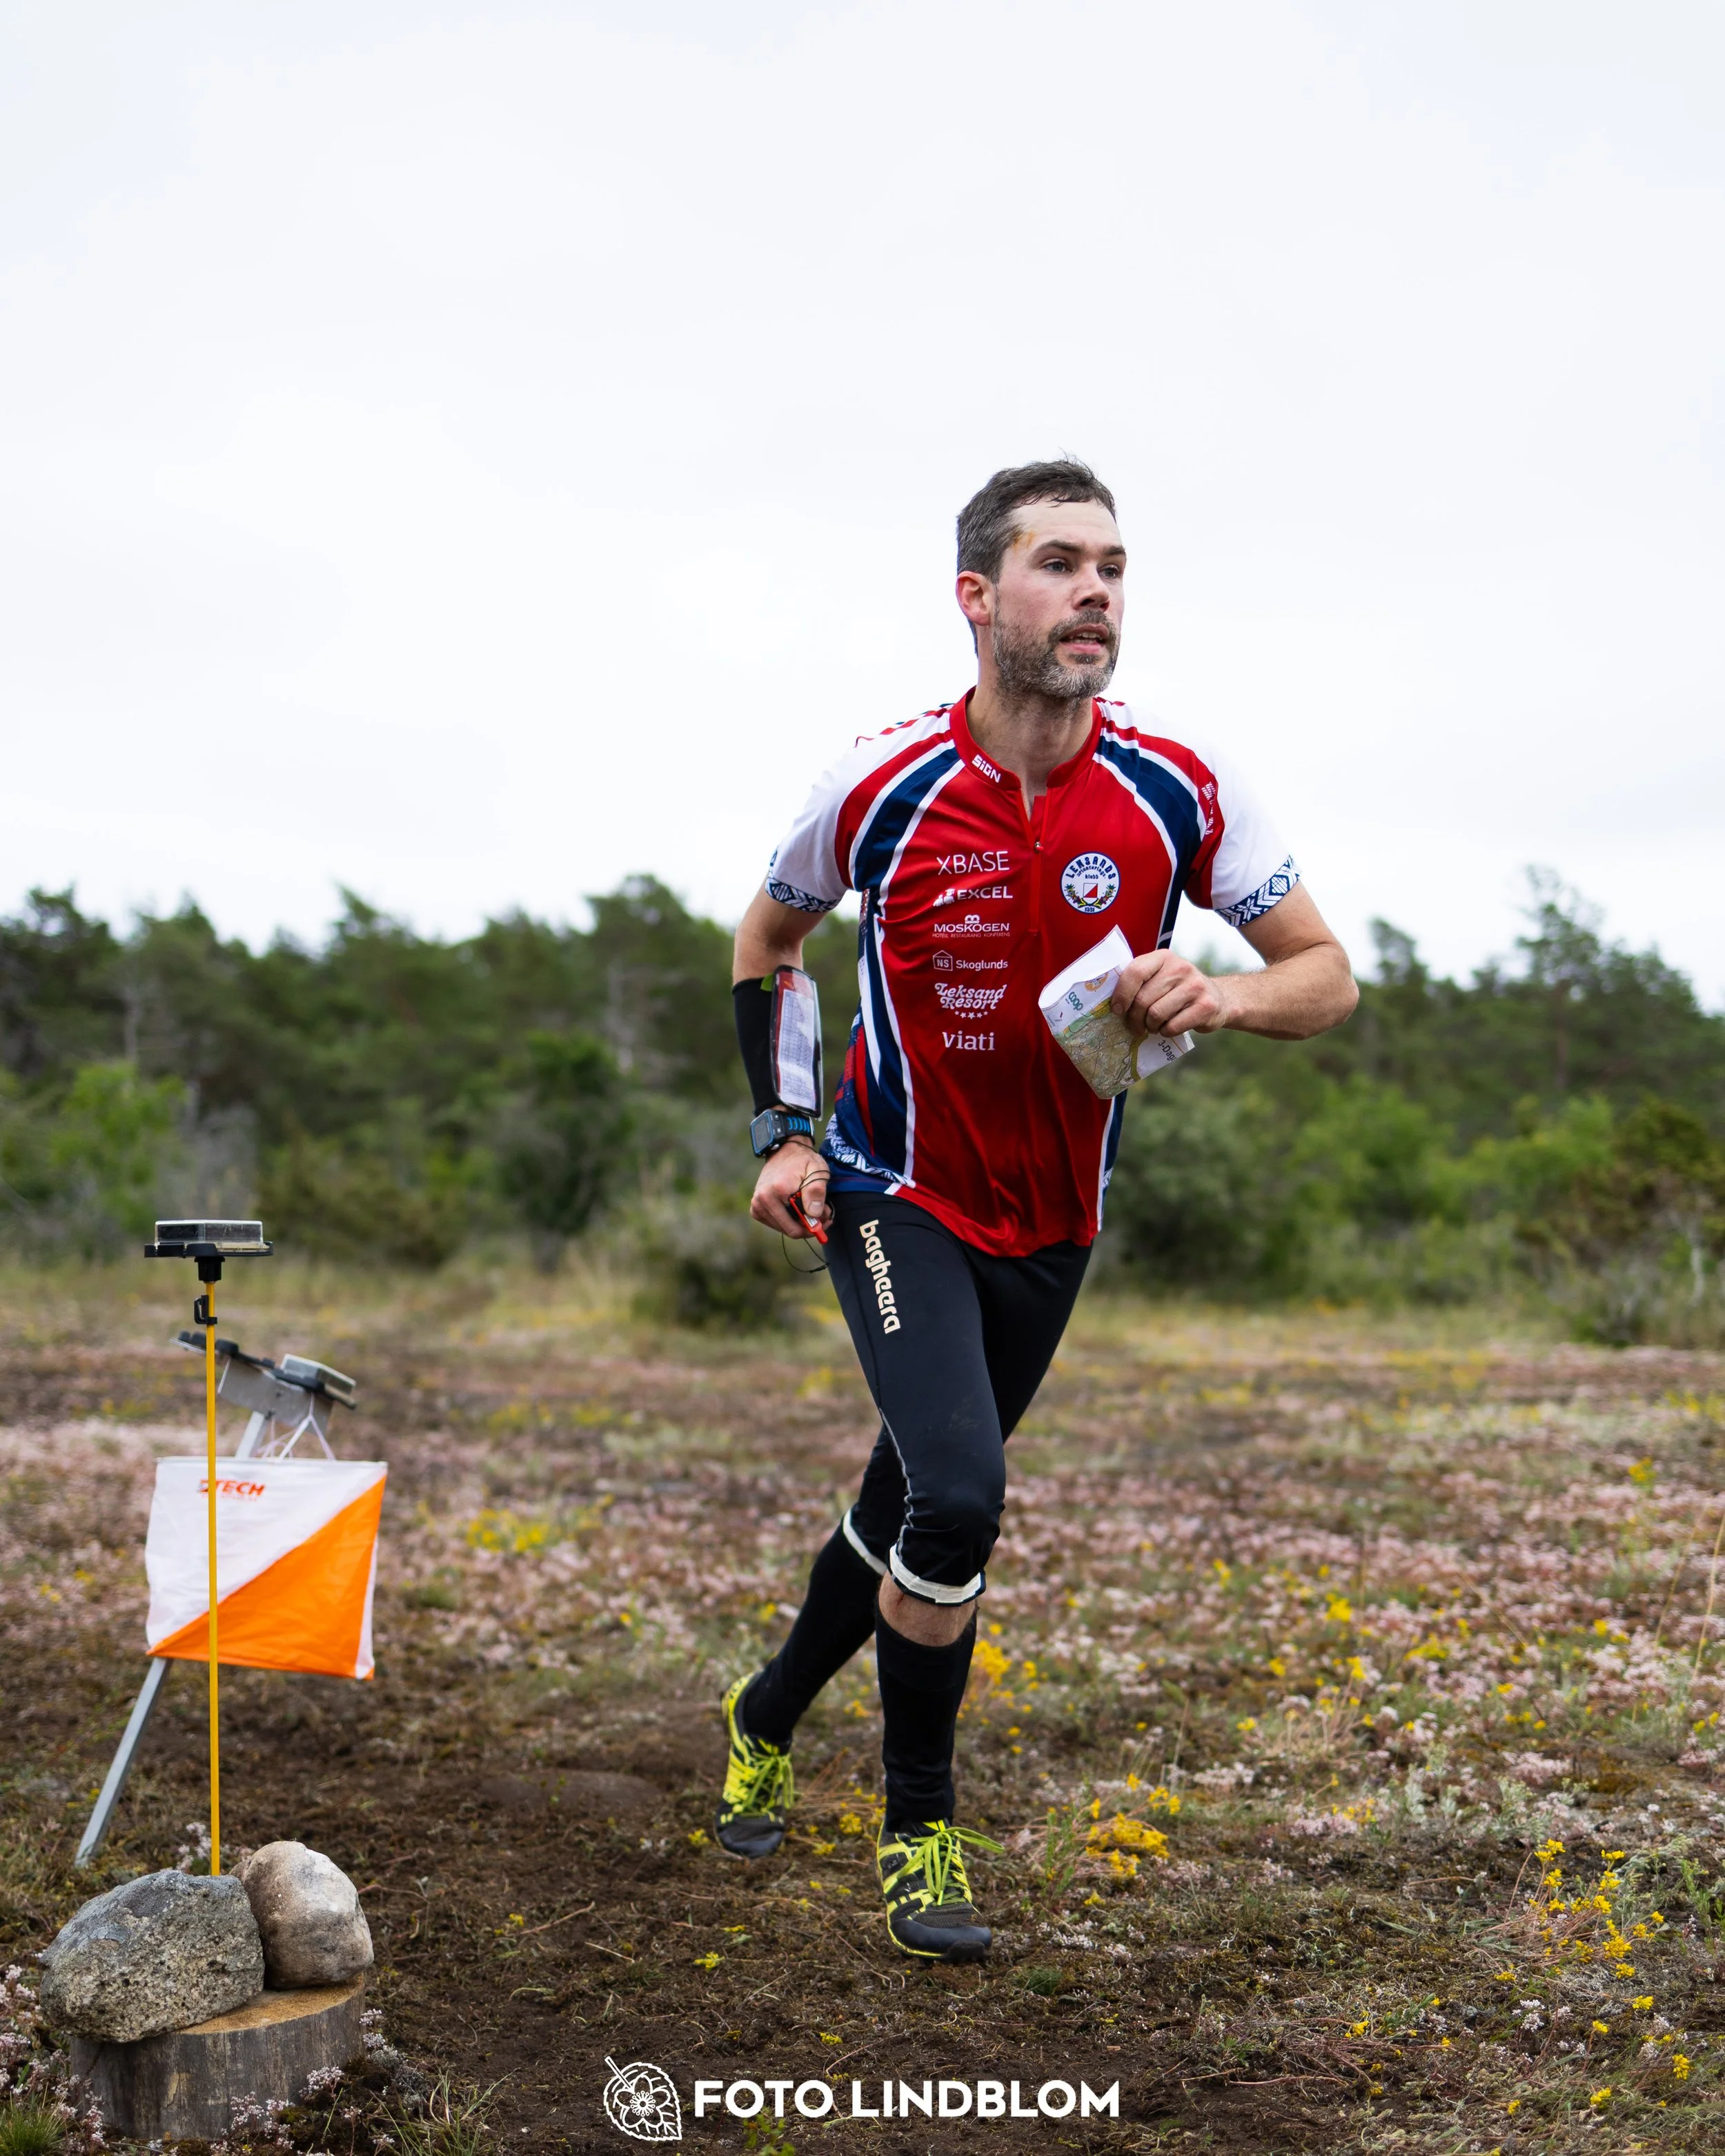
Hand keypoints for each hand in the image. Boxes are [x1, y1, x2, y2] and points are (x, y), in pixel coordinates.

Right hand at [749, 1137, 830, 1237]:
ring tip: (809, 1206)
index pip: (796, 1227)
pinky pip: (775, 1223)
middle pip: (789, 1230)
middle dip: (807, 1225)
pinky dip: (787, 1219)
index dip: (814, 1227)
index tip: (826, 1217)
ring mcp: (756, 1205)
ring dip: (798, 1222)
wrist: (784, 1151)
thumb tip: (813, 1214)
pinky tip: (795, 1207)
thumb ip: (816, 1191)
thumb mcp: (817, 1171)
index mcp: (777, 1191)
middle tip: (821, 1213)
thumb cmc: (803, 1161)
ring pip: (783, 1228)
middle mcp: (763, 1200)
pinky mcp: (755, 1208)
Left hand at [1111, 950, 1231, 1039]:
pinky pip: (1172, 1027)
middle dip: (1134, 1019)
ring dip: (1150, 1027)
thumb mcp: (1159, 977)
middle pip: (1142, 999)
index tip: (1117, 1010)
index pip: (1135, 972)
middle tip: (1135, 1026)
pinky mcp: (1206, 1006)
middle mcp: (1180, 967)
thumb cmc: (1177, 991)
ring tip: (1153, 1026)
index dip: (1121, 994)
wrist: (1217, 999)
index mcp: (1163, 957)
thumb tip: (1109, 1002)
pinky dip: (1166, 1032)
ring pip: (1155, 1015)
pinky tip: (1169, 1027)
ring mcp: (1195, 986)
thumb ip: (1139, 982)